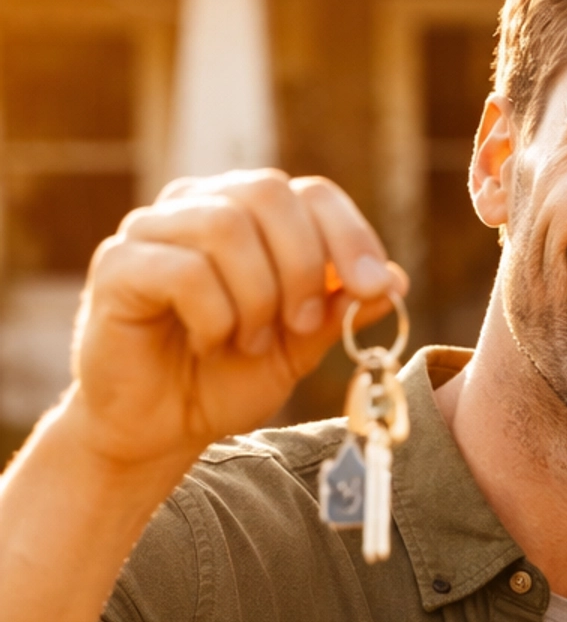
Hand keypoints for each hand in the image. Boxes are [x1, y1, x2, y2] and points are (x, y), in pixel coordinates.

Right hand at [70, 169, 405, 475]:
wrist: (158, 429)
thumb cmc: (223, 380)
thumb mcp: (298, 348)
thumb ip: (338, 310)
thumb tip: (394, 279)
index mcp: (246, 215)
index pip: (310, 192)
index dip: (350, 235)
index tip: (372, 287)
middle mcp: (196, 206)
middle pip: (269, 191)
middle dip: (303, 265)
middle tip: (300, 326)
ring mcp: (151, 230)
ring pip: (226, 227)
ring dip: (256, 296)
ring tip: (247, 342)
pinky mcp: (117, 266)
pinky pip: (184, 270)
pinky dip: (213, 315)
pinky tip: (206, 342)